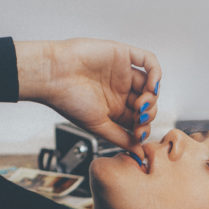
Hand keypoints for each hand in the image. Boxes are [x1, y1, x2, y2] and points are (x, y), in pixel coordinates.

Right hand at [15, 38, 161, 156]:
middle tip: (140, 117)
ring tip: (142, 104)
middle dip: (149, 113)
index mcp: (114, 107)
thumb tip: (139, 153)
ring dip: (153, 96)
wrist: (52, 77)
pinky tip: (152, 85)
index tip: (139, 133)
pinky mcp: (123, 55)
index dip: (144, 126)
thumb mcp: (99, 126)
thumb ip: (121, 138)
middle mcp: (120, 90)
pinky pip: (149, 60)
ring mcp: (123, 72)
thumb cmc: (68, 101)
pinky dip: (156, 73)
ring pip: (151, 83)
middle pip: (148, 102)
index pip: (140, 119)